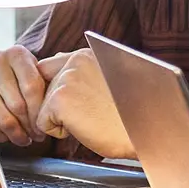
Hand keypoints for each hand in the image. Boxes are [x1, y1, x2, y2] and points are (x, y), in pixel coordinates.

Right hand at [0, 42, 53, 142]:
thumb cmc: (24, 77)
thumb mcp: (39, 73)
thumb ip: (50, 82)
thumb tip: (61, 101)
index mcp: (16, 53)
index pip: (31, 88)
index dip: (40, 111)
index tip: (46, 124)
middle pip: (17, 104)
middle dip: (30, 125)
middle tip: (37, 136)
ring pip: (2, 117)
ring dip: (17, 134)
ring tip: (25, 138)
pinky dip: (0, 135)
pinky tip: (9, 136)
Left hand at [36, 46, 133, 161]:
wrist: (146, 131)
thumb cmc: (131, 114)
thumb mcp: (107, 81)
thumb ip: (81, 74)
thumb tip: (54, 70)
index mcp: (87, 54)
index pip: (50, 67)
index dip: (56, 89)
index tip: (75, 103)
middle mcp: (75, 61)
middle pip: (43, 86)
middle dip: (55, 104)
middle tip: (85, 115)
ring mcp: (67, 79)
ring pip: (42, 105)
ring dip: (59, 118)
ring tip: (89, 120)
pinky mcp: (60, 100)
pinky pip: (42, 123)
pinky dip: (58, 132)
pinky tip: (84, 128)